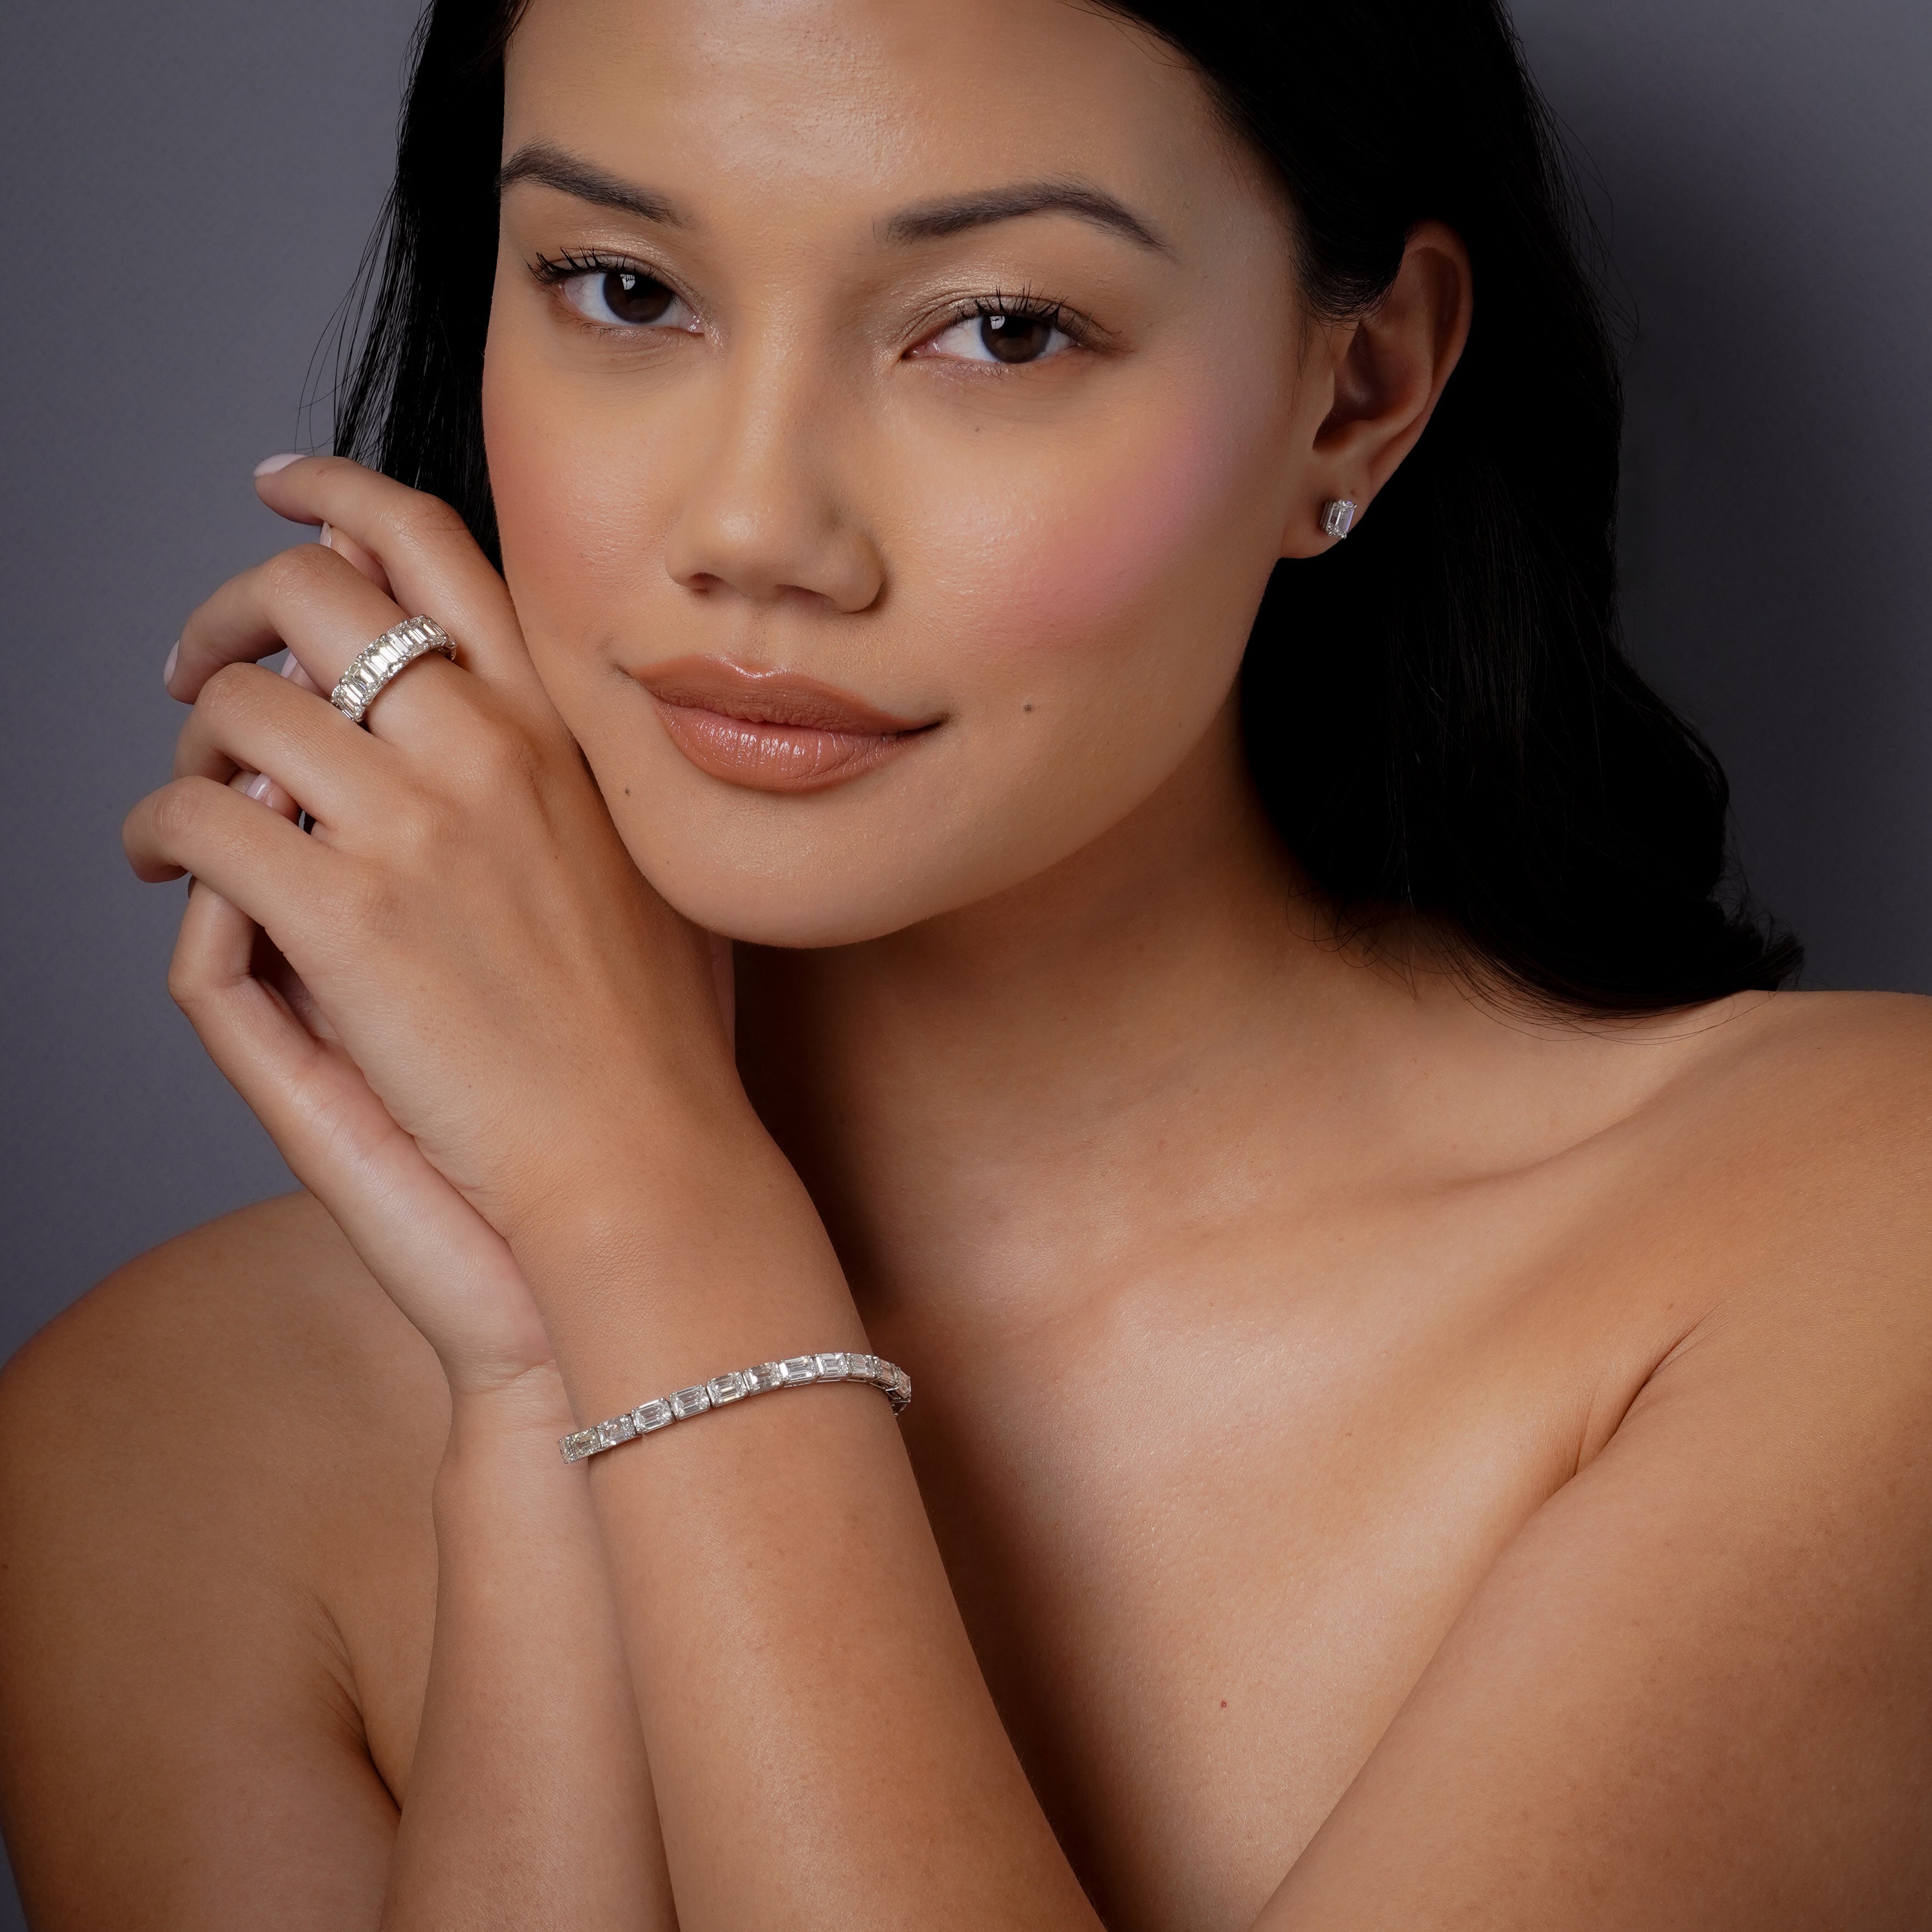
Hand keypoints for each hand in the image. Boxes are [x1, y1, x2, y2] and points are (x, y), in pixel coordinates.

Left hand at [126, 458, 733, 1376]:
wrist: (646, 1165)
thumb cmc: (657, 1044)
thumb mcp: (648, 867)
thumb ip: (570, 772)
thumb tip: (479, 708)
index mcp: (566, 731)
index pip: (440, 547)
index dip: (342, 496)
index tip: (284, 493)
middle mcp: (493, 751)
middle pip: (313, 595)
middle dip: (229, 613)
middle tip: (199, 668)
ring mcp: (420, 828)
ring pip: (238, 707)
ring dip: (189, 743)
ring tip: (186, 811)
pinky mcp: (346, 919)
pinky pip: (196, 818)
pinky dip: (156, 829)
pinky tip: (164, 868)